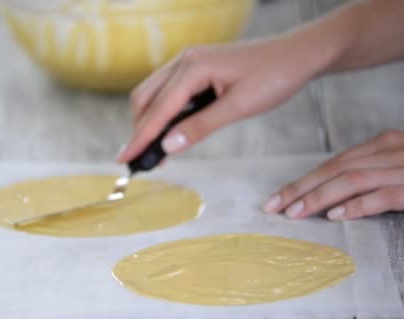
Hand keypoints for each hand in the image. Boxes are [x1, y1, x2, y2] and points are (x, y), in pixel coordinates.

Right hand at [117, 35, 329, 162]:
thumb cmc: (274, 76)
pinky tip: (170, 130)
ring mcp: (188, 62)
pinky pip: (168, 91)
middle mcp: (184, 60)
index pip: (158, 109)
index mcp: (193, 68)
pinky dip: (162, 112)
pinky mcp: (195, 68)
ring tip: (154, 150)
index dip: (140, 138)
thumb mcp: (239, 106)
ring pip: (153, 94)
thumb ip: (201, 126)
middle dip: (139, 130)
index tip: (125, 160)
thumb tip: (168, 146)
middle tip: (140, 160)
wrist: (297, 54)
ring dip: (149, 121)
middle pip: (145, 98)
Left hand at [263, 130, 403, 220]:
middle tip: (274, 206)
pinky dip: (357, 205)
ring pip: (352, 180)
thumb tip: (332, 195)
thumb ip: (369, 174)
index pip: (334, 163)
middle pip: (335, 169)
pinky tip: (334, 215)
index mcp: (384, 145)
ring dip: (319, 197)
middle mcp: (392, 151)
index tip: (277, 197)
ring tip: (294, 213)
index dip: (303, 180)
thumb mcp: (397, 169)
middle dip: (300, 188)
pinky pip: (383, 195)